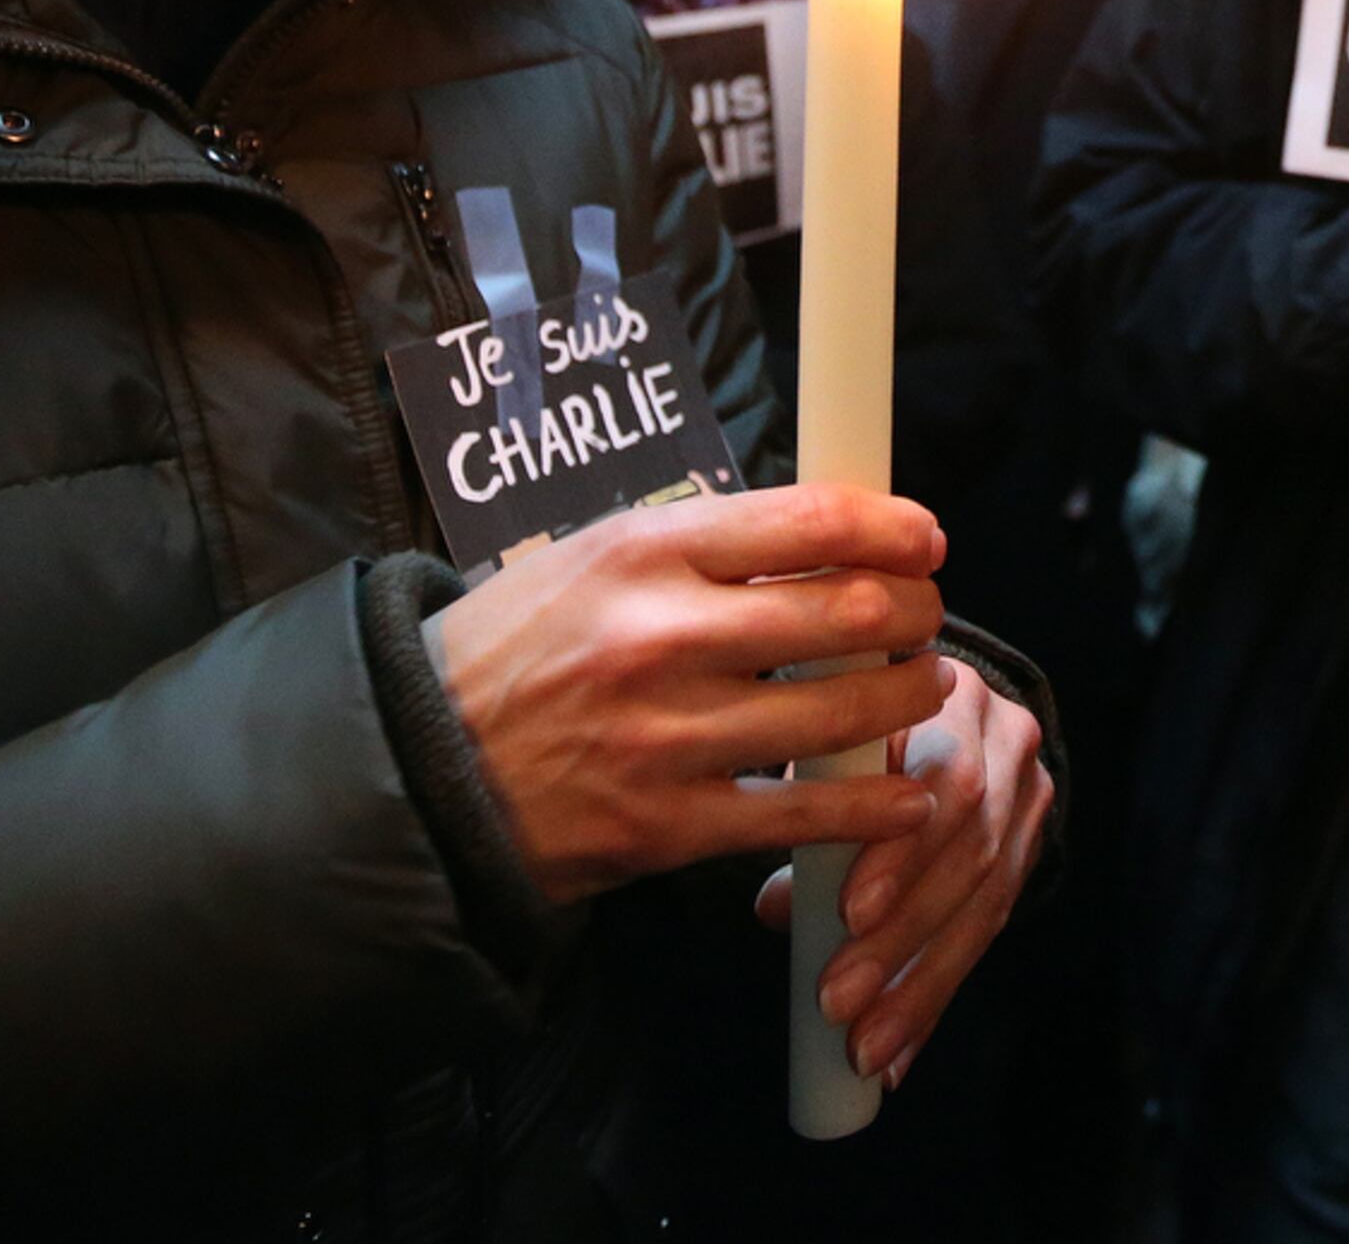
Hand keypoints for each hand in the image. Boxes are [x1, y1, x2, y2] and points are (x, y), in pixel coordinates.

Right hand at [434, 483, 950, 903]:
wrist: (421, 766)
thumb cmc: (521, 647)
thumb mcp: (596, 557)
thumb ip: (708, 544)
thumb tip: (834, 531)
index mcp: (645, 553)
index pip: (809, 521)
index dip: (892, 528)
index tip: (926, 539)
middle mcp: (661, 636)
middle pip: (844, 613)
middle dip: (913, 612)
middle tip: (927, 616)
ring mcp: (667, 736)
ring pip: (838, 714)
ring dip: (904, 700)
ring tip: (921, 687)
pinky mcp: (667, 825)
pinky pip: (800, 815)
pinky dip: (870, 805)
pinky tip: (906, 795)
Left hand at [759, 659, 1053, 1085]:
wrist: (942, 698)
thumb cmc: (859, 724)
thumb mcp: (833, 743)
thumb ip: (811, 802)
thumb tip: (785, 906)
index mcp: (954, 697)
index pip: (947, 779)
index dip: (904, 854)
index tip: (849, 914)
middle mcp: (1010, 740)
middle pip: (970, 851)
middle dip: (902, 937)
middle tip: (837, 1001)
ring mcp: (1029, 797)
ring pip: (986, 901)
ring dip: (918, 984)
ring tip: (864, 1047)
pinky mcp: (1029, 850)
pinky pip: (987, 934)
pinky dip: (934, 997)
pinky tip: (898, 1055)